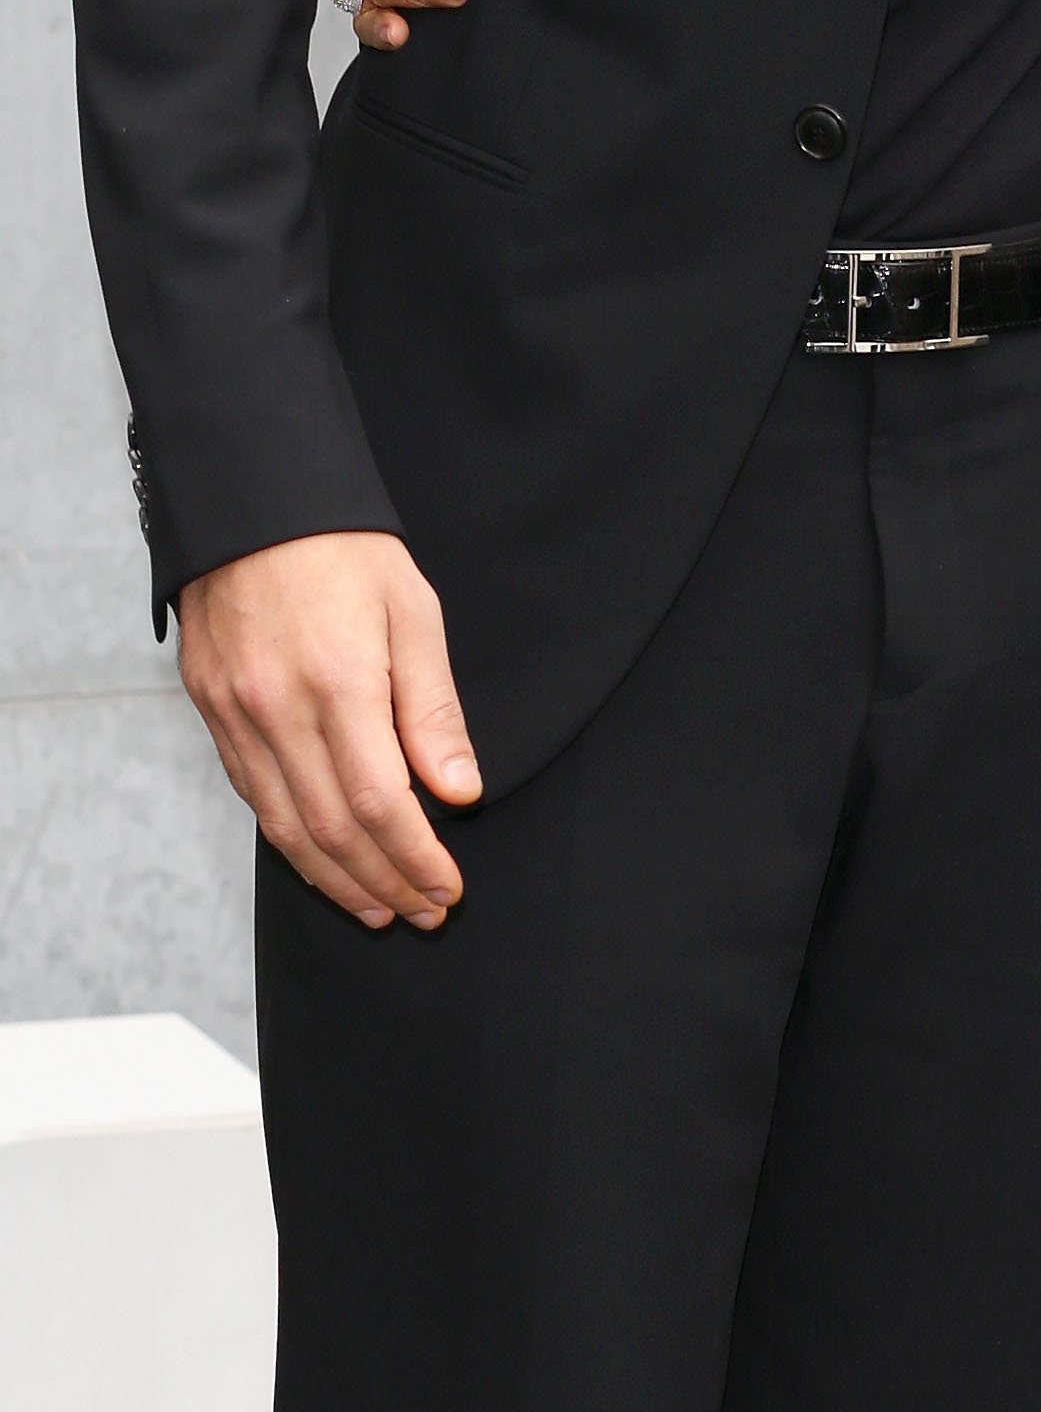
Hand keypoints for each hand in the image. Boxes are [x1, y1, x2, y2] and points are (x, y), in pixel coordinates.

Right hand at [177, 531, 481, 926]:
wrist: (253, 500)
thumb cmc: (344, 547)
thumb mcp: (413, 611)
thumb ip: (432, 709)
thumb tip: (458, 791)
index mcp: (337, 683)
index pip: (379, 804)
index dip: (415, 858)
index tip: (448, 886)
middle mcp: (277, 710)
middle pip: (331, 830)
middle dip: (383, 882)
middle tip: (424, 911)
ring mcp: (235, 714)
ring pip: (285, 826)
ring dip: (334, 878)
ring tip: (379, 908)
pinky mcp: (210, 710)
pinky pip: (253, 795)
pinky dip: (290, 840)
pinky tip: (322, 859)